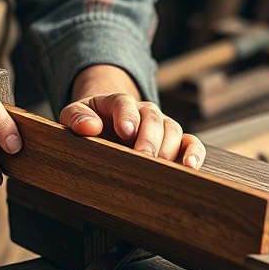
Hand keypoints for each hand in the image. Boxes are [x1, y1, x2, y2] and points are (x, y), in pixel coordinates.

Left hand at [59, 64, 204, 168]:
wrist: (105, 121)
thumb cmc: (90, 120)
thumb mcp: (75, 115)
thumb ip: (77, 118)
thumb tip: (89, 127)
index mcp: (116, 102)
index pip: (123, 102)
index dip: (127, 115)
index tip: (125, 132)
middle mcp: (143, 111)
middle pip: (152, 117)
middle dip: (149, 138)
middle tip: (143, 157)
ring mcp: (160, 125)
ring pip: (173, 129)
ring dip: (169, 148)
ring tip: (162, 168)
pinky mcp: (174, 142)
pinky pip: (190, 142)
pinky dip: (194, 153)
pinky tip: (190, 167)